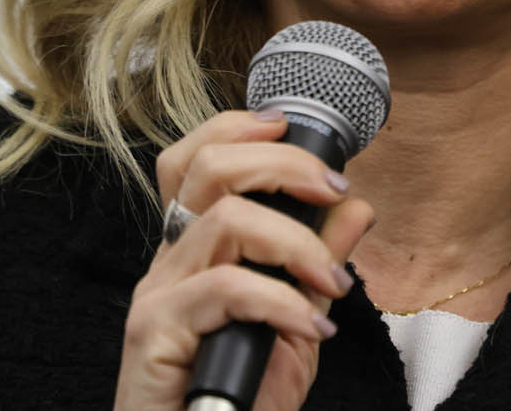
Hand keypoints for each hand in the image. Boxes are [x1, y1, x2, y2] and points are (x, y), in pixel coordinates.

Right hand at [115, 110, 375, 410]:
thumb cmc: (242, 399)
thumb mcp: (299, 322)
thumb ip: (321, 261)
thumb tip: (357, 205)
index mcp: (197, 252)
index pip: (194, 161)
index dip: (238, 128)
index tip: (292, 128)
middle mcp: (169, 263)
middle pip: (209, 169)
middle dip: (285, 165)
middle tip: (336, 191)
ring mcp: (156, 295)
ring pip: (226, 221)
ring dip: (297, 244)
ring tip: (333, 285)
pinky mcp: (153, 333)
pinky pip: (225, 288)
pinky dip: (282, 301)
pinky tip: (311, 327)